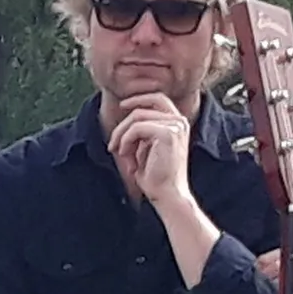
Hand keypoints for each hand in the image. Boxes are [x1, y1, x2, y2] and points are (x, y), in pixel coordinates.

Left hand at [109, 93, 194, 207]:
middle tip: (113, 141)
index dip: (139, 98)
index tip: (123, 105)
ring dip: (122, 135)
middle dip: (125, 120)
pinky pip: (137, 128)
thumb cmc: (155, 178)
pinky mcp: (168, 133)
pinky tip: (125, 154)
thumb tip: (123, 125)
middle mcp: (179, 121)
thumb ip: (139, 134)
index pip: (158, 99)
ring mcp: (175, 126)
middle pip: (145, 106)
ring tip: (121, 153)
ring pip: (137, 117)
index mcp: (177, 123)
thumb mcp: (144, 150)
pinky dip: (126, 140)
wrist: (168, 194)